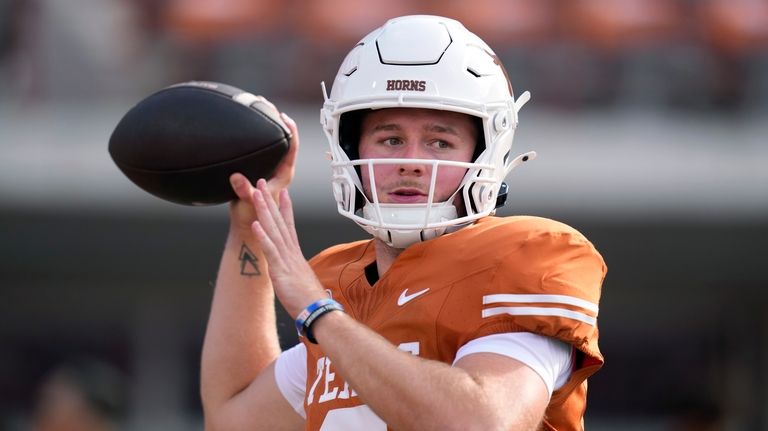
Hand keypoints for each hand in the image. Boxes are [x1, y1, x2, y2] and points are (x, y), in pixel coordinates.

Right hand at [228, 98, 298, 234]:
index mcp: (284, 174)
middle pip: (285, 140)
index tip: (283, 116)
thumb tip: (237, 177)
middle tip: (265, 104)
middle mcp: (280, 170)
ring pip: (274, 143)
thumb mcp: (248, 203)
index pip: (293, 147)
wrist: (248, 228)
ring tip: (257, 108)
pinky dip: (257, 136)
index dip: (290, 130)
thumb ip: (244, 191)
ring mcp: (271, 170)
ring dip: (267, 126)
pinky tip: (246, 127)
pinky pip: (262, 149)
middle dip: (277, 121)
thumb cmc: (253, 218)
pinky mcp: (260, 172)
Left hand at [250, 179, 326, 317]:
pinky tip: (256, 224)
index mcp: (296, 255)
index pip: (290, 226)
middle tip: (264, 182)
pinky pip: (270, 251)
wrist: (319, 312)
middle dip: (270, 201)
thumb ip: (296, 273)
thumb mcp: (301, 282)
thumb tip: (294, 273)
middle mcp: (292, 253)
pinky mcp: (281, 271)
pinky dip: (263, 237)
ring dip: (264, 211)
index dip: (285, 208)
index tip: (282, 192)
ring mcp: (287, 260)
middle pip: (280, 222)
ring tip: (257, 194)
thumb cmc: (311, 301)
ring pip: (274, 231)